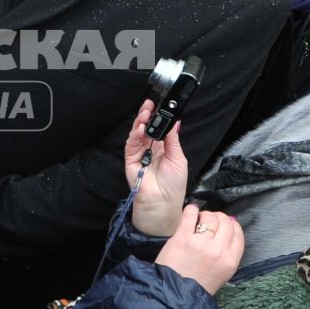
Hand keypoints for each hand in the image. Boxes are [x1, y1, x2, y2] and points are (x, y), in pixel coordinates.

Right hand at [123, 100, 187, 237]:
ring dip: (140, 123)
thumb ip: (173, 140)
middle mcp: (151, 149)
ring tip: (144, 115)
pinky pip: (131, 144)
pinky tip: (140, 130)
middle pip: (146, 128)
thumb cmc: (174, 185)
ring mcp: (140, 154)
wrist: (162, 203)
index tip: (159, 106)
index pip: (159, 128)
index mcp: (164, 148)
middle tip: (149, 106)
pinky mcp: (130, 160)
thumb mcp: (178, 159)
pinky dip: (134, 135)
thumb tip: (175, 122)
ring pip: (137, 134)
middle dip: (146, 116)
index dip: (158, 117)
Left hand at [154, 204, 241, 294]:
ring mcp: (200, 243)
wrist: (174, 294)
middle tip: (210, 220)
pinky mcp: (182, 238)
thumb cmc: (198, 285)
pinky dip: (191, 210)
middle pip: (225, 222)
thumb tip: (231, 223)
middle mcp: (218, 250)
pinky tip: (191, 211)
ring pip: (210, 217)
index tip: (225, 223)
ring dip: (206, 215)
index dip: (232, 224)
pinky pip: (190, 216)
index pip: (238, 233)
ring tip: (199, 219)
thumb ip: (228, 252)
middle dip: (219, 217)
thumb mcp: (222, 273)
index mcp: (230, 260)